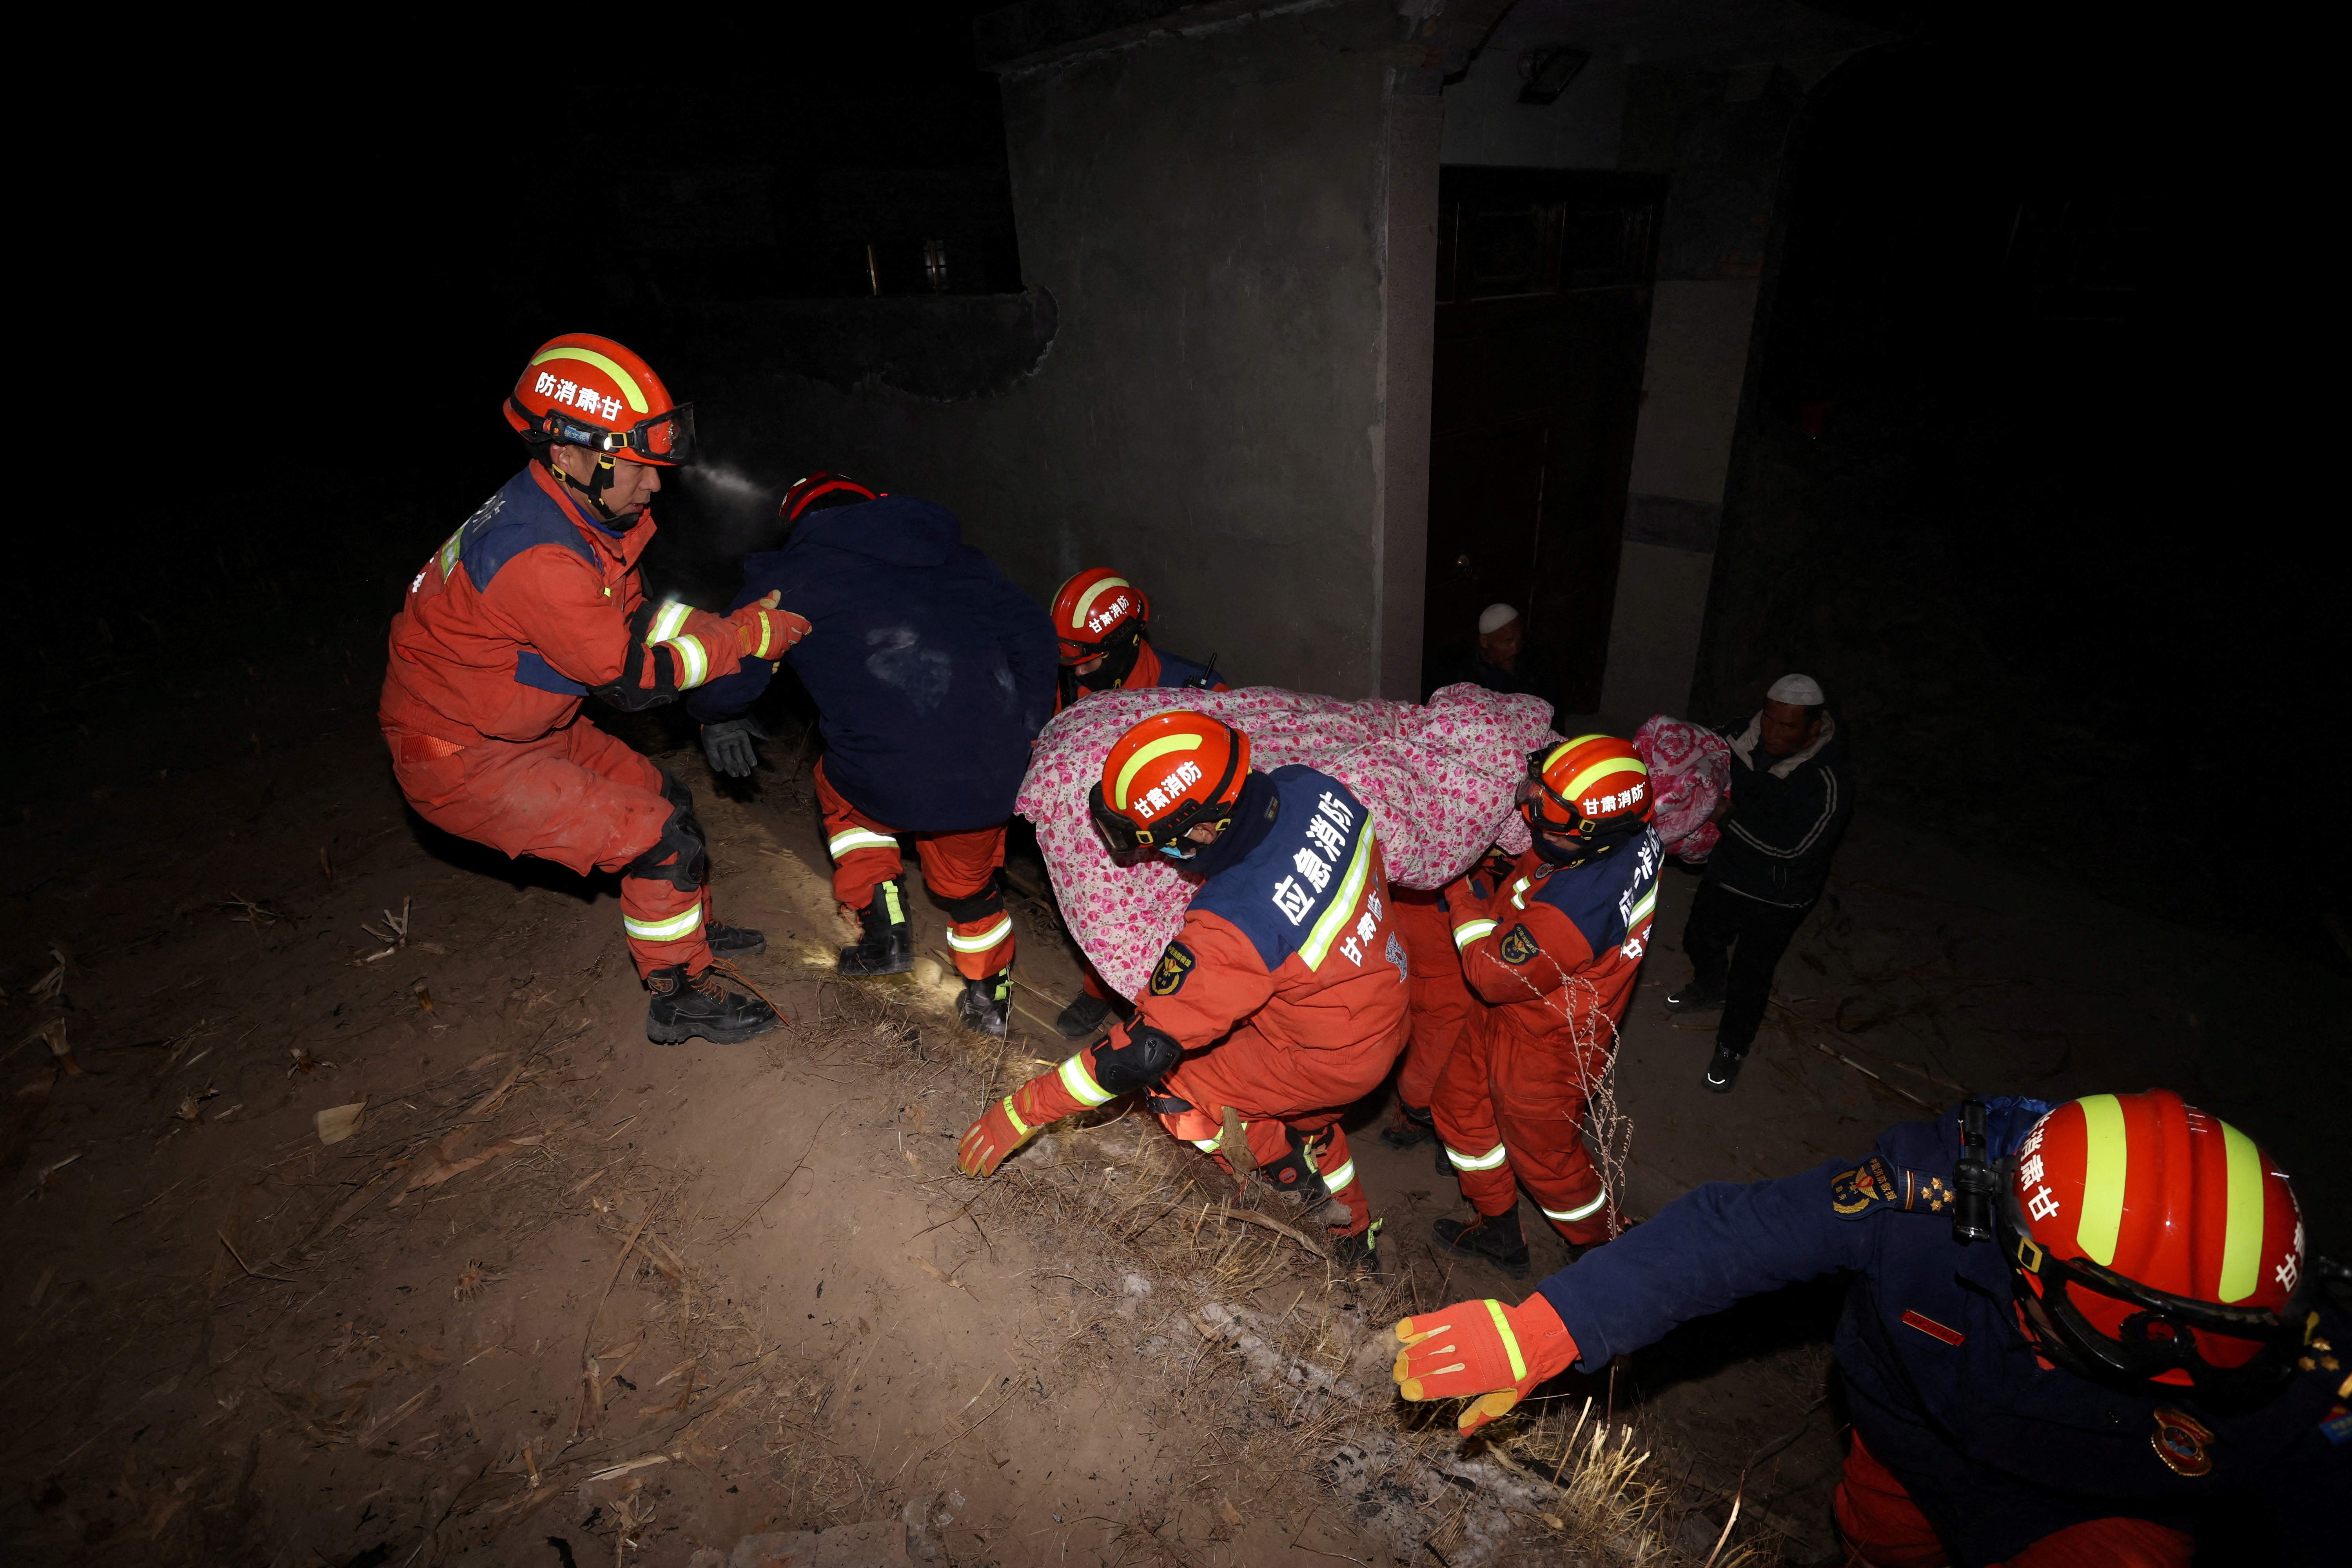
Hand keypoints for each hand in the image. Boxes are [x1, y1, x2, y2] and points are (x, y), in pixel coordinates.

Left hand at [701, 717, 770, 777]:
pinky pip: (711, 754)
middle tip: (745, 774)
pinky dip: (715, 761)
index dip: (749, 756)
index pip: (745, 748)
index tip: (753, 765)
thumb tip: (768, 738)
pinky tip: (720, 769)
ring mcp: (718, 740)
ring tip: (735, 775)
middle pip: (735, 754)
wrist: (720, 708)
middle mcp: (729, 738)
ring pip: (724, 756)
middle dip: (740, 764)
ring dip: (729, 765)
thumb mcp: (750, 723)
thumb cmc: (736, 714)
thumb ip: (758, 731)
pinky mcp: (709, 741)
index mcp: (739, 733)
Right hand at [727, 592, 809, 658]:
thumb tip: (777, 593)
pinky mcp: (774, 654)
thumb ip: (770, 601)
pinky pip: (780, 654)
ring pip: (789, 646)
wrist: (741, 635)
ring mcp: (781, 645)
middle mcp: (787, 634)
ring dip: (786, 643)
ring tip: (779, 640)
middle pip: (797, 637)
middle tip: (788, 632)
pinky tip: (773, 647)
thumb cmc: (750, 618)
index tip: (805, 627)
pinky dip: (778, 651)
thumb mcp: (759, 606)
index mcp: (786, 620)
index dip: (805, 626)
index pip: (803, 625)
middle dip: (794, 634)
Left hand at [956, 1062, 1097, 1175]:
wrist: (1023, 1109)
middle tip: (960, 1166)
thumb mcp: (1000, 1109)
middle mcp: (986, 1131)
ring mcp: (994, 1139)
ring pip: (978, 1155)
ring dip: (973, 1165)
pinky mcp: (1003, 1147)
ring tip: (969, 1173)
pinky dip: (988, 1167)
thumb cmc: (1016, 1106)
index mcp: (986, 1121)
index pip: (970, 1134)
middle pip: (971, 1146)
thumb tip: (995, 1121)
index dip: (964, 1143)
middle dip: (965, 1157)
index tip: (959, 1149)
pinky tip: (985, 1173)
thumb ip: (995, 1118)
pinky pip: (993, 1159)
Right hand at [1391, 1293, 1576, 1433]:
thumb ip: (1482, 1413)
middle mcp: (1468, 1354)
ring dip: (1410, 1352)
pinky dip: (1417, 1326)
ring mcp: (1464, 1332)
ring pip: (1428, 1343)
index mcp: (1477, 1378)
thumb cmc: (1521, 1370)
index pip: (1441, 1384)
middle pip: (1429, 1364)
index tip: (1407, 1392)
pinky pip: (1434, 1320)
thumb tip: (1462, 1431)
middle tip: (1398, 1376)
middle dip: (1409, 1371)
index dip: (1421, 1388)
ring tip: (1400, 1360)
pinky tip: (1403, 1333)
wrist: (1535, 1335)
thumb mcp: (1506, 1398)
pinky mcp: (1463, 1313)